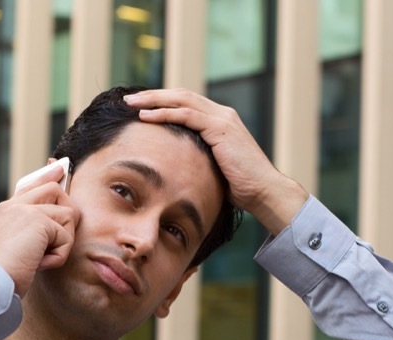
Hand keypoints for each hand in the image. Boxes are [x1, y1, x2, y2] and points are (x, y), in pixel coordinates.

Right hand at [0, 163, 78, 296]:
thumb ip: (27, 234)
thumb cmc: (1, 276)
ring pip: (67, 215)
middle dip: (67, 213)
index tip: (58, 168)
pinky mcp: (38, 220)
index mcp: (3, 213)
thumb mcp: (12, 251)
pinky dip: (58, 256)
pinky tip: (40, 264)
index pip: (29, 187)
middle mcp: (12, 207)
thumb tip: (53, 228)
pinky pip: (66, 236)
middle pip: (54, 190)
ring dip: (62, 243)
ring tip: (41, 258)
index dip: (46, 177)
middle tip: (61, 238)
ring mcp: (24, 210)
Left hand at [123, 88, 308, 232]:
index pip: (186, 103)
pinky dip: (165, 113)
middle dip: (153, 96)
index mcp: (219, 121)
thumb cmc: (239, 188)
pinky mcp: (220, 128)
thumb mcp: (212, 168)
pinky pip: (187, 115)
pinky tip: (146, 117)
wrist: (263, 192)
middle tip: (129, 100)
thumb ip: (197, 159)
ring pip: (181, 100)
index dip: (161, 102)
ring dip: (154, 101)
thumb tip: (175, 167)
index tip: (139, 107)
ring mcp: (222, 119)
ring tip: (131, 104)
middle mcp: (222, 114)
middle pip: (181, 95)